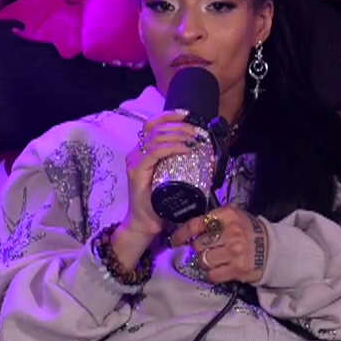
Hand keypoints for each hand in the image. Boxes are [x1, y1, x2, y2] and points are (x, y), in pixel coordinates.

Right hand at [119, 110, 200, 236]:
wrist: (145, 224)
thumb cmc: (159, 203)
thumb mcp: (172, 179)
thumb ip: (180, 165)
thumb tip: (206, 155)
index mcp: (142, 152)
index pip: (153, 126)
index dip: (169, 116)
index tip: (188, 116)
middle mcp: (135, 153)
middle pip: (155, 128)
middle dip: (178, 126)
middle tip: (197, 132)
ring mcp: (135, 162)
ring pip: (155, 138)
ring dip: (177, 135)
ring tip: (193, 139)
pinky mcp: (136, 171)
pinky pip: (154, 153)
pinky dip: (171, 148)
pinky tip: (184, 149)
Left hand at [170, 205, 270, 285]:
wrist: (272, 249)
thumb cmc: (247, 231)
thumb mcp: (232, 216)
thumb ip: (212, 219)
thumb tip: (188, 231)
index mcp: (227, 215)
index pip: (196, 224)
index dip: (182, 234)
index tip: (176, 241)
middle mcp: (231, 232)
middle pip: (198, 245)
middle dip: (199, 248)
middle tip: (207, 249)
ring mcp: (234, 251)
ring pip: (203, 260)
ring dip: (205, 262)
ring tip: (214, 259)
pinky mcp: (237, 269)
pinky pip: (212, 275)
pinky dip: (212, 274)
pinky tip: (219, 269)